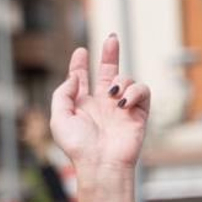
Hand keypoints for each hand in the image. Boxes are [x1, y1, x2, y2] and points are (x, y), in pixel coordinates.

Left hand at [48, 34, 149, 177]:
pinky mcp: (138, 113)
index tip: (80, 52)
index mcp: (82, 106)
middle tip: (111, 38)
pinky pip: (142, 90)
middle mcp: (102, 104)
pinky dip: (135, 91)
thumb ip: (62, 94)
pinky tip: (123, 102)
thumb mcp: (59, 119)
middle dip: (110, 54)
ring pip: (126, 79)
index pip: (82, 80)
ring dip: (120, 81)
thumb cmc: (78, 146)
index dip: (80, 65)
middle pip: (108, 72)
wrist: (102, 163)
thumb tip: (73, 77)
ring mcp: (121, 107)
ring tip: (112, 95)